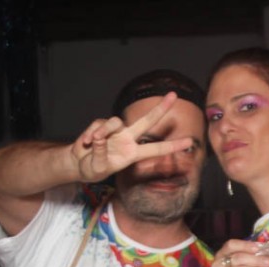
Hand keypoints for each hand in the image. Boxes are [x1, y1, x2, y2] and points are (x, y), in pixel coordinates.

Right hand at [70, 92, 195, 182]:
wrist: (78, 164)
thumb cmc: (92, 169)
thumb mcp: (98, 167)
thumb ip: (101, 152)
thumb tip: (101, 136)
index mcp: (133, 154)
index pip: (157, 149)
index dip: (173, 146)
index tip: (190, 142)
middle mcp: (128, 139)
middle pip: (147, 121)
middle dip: (160, 108)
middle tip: (174, 95)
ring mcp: (116, 131)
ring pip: (115, 121)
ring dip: (103, 131)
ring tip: (91, 143)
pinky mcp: (101, 126)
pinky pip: (99, 125)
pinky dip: (91, 134)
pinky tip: (86, 143)